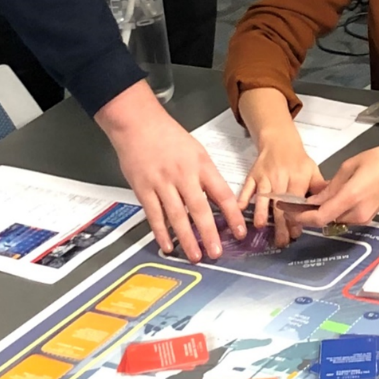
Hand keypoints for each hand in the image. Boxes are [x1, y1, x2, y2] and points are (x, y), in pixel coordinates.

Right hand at [96, 81, 245, 261]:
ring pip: (176, 216)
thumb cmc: (169, 137)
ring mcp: (161, 183)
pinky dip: (161, 232)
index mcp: (201, 166)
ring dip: (187, 238)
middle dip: (209, 233)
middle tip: (216, 252)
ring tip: (195, 256)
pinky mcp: (143, 188)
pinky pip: (153, 214)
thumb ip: (208, 177)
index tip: (240, 232)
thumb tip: (221, 203)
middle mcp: (183, 175)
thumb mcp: (197, 152)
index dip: (233, 215)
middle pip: (199, 209)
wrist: (137, 122)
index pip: (222, 194)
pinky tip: (168, 245)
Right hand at [238, 132, 324, 235]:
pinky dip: (243, 198)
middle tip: (281, 241)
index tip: (296, 234)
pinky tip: (240, 209)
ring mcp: (265, 177)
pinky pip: (247, 187)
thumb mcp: (313, 170)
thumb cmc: (298, 160)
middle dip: (280, 224)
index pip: (296, 202)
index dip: (296, 218)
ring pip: (264, 197)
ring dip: (262, 212)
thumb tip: (331, 204)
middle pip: (280, 204)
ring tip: (261, 227)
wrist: (279, 140)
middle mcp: (280, 178)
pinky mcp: (252, 175)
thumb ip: (320, 188)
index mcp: (297, 178)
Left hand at [293, 145, 378, 229]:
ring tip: (306, 201)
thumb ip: (330, 187)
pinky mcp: (368, 216)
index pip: (319, 217)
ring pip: (334, 220)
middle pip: (325, 220)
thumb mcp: (348, 167)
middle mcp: (357, 213)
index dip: (300, 216)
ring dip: (319, 213)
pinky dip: (332, 212)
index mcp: (351, 198)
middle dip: (307, 214)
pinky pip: (344, 217)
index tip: (287, 209)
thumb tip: (314, 200)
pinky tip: (325, 202)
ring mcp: (364, 217)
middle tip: (292, 204)